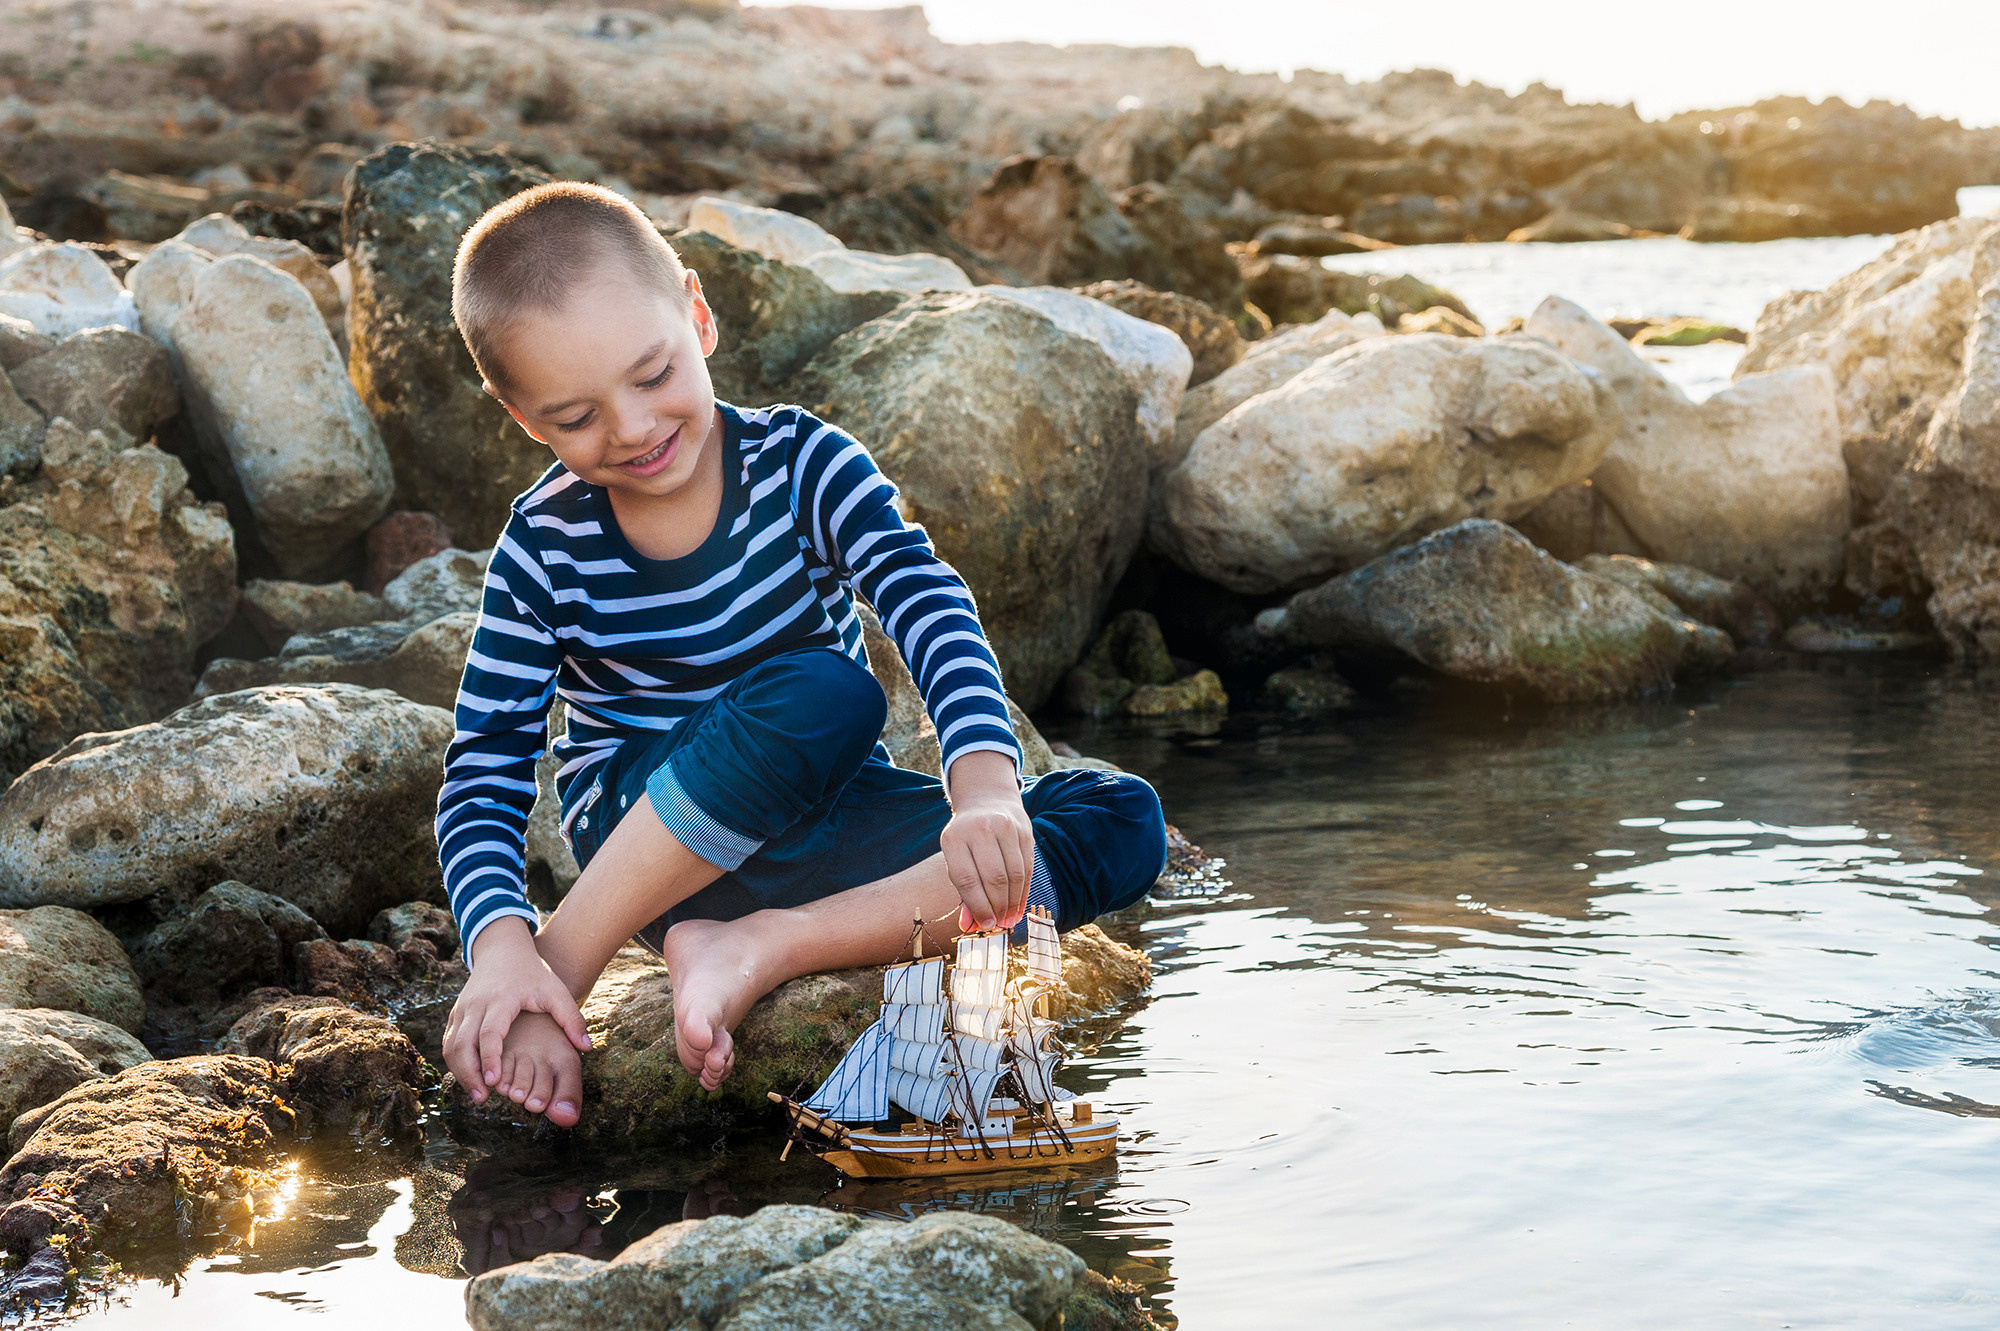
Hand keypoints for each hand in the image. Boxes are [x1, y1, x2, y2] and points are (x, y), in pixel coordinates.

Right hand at [443, 918, 592, 1102]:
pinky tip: (470, 1079)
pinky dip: (456, 1063)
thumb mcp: (555, 991)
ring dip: (460, 1072)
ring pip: (451, 1046)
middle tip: (483, 1099)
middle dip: (469, 1074)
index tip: (494, 1082)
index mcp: (500, 999)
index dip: (490, 1059)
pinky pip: (448, 1042)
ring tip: (478, 1095)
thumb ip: (572, 1018)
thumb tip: (587, 1048)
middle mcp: (476, 1005)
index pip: (489, 1034)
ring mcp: (461, 1009)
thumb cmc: (533, 973)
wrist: (503, 950)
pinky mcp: (455, 1014)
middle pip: (462, 1044)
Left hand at [941, 750, 1034, 931]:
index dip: (978, 906)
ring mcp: (1004, 827)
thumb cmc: (968, 839)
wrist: (987, 801)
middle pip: (993, 878)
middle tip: (1000, 924)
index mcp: (954, 838)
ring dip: (1013, 902)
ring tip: (1010, 919)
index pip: (967, 879)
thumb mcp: (958, 859)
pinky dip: (1024, 891)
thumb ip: (964, 892)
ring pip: (1014, 874)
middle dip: (998, 907)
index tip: (985, 925)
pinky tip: (1019, 905)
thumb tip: (970, 927)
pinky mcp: (1024, 830)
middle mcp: (979, 829)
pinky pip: (1027, 867)